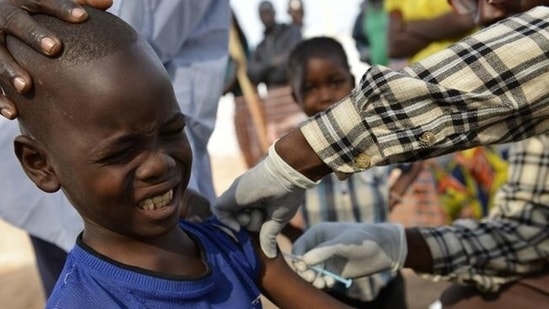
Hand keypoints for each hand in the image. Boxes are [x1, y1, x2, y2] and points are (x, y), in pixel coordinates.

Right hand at [0, 0, 112, 118]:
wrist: (0, 21)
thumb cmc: (36, 12)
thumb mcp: (50, 3)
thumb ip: (80, 1)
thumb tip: (108, 2)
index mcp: (23, 0)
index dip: (62, 7)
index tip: (83, 17)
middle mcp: (3, 17)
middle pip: (15, 22)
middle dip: (33, 34)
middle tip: (54, 48)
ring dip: (9, 69)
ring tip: (26, 86)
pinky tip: (13, 113)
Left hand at [214, 144, 317, 257]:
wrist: (285, 178)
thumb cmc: (286, 196)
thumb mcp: (277, 220)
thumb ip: (268, 236)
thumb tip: (270, 255)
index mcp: (258, 202)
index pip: (249, 220)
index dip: (253, 227)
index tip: (262, 230)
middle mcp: (246, 198)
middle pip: (241, 221)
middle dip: (252, 224)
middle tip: (263, 215)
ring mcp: (237, 197)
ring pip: (232, 218)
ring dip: (246, 222)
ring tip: (258, 211)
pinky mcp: (229, 196)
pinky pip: (218, 211)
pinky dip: (226, 221)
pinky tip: (239, 223)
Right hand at [291, 222, 406, 288]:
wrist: (383, 249)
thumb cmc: (363, 239)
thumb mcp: (343, 243)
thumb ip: (324, 251)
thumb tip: (304, 261)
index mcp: (317, 234)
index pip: (299, 247)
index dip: (297, 258)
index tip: (303, 268)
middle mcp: (318, 247)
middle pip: (303, 262)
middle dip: (305, 272)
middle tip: (313, 278)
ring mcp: (325, 260)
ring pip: (311, 273)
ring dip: (314, 279)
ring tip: (322, 283)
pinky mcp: (333, 271)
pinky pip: (322, 279)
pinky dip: (323, 283)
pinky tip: (330, 282)